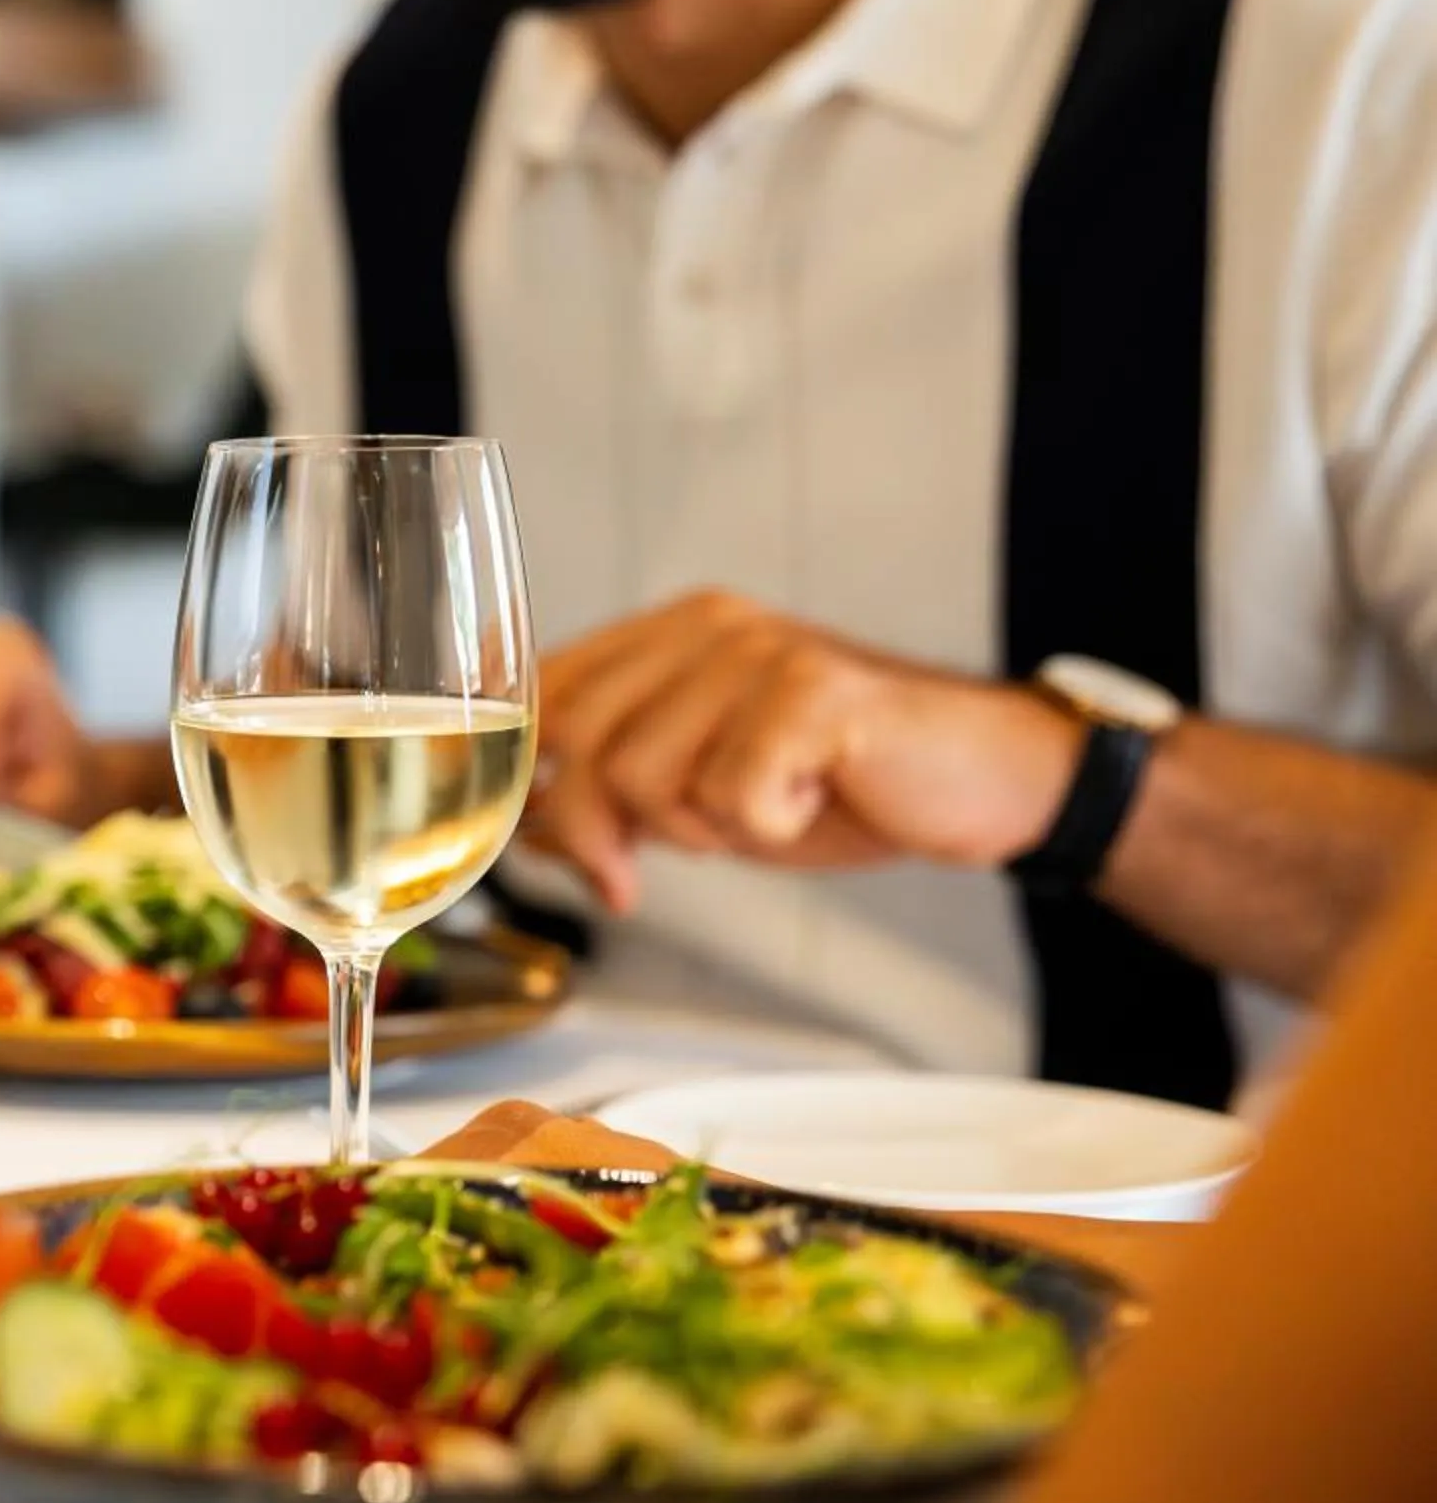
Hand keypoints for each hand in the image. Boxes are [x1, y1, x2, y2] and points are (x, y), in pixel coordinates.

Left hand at [526, 591, 1081, 913]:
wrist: (980, 781)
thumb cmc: (841, 782)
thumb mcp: (705, 791)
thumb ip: (614, 792)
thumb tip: (522, 826)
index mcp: (670, 634)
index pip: (547, 691)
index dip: (528, 776)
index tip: (541, 846)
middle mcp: (707, 626)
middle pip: (580, 738)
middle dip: (593, 830)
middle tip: (631, 877)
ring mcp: (761, 652)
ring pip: (645, 774)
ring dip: (696, 829)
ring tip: (763, 812)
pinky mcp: (814, 693)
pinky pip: (730, 795)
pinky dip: (766, 828)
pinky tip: (812, 803)